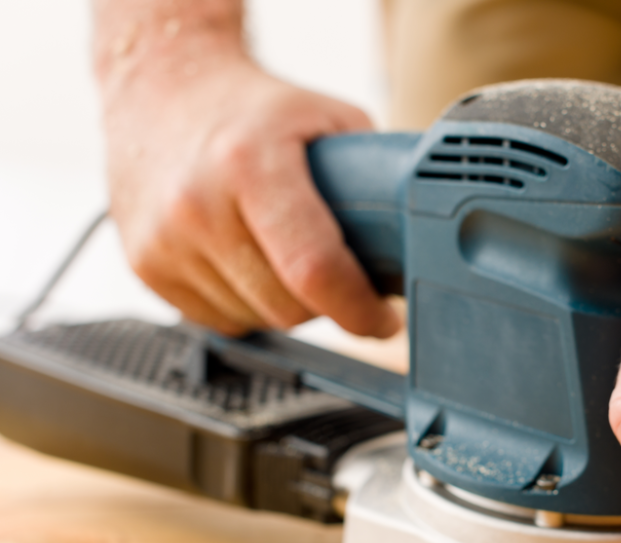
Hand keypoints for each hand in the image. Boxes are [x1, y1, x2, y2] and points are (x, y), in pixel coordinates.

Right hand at [102, 58, 401, 336]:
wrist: (161, 87)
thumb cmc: (251, 108)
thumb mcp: (328, 119)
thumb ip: (377, 178)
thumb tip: (419, 241)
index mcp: (250, 163)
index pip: (314, 269)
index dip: (359, 309)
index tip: (383, 319)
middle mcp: (197, 204)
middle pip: (288, 307)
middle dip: (328, 305)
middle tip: (341, 279)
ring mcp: (163, 240)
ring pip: (257, 321)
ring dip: (286, 306)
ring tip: (289, 259)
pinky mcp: (145, 265)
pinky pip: (220, 321)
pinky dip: (247, 306)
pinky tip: (250, 264)